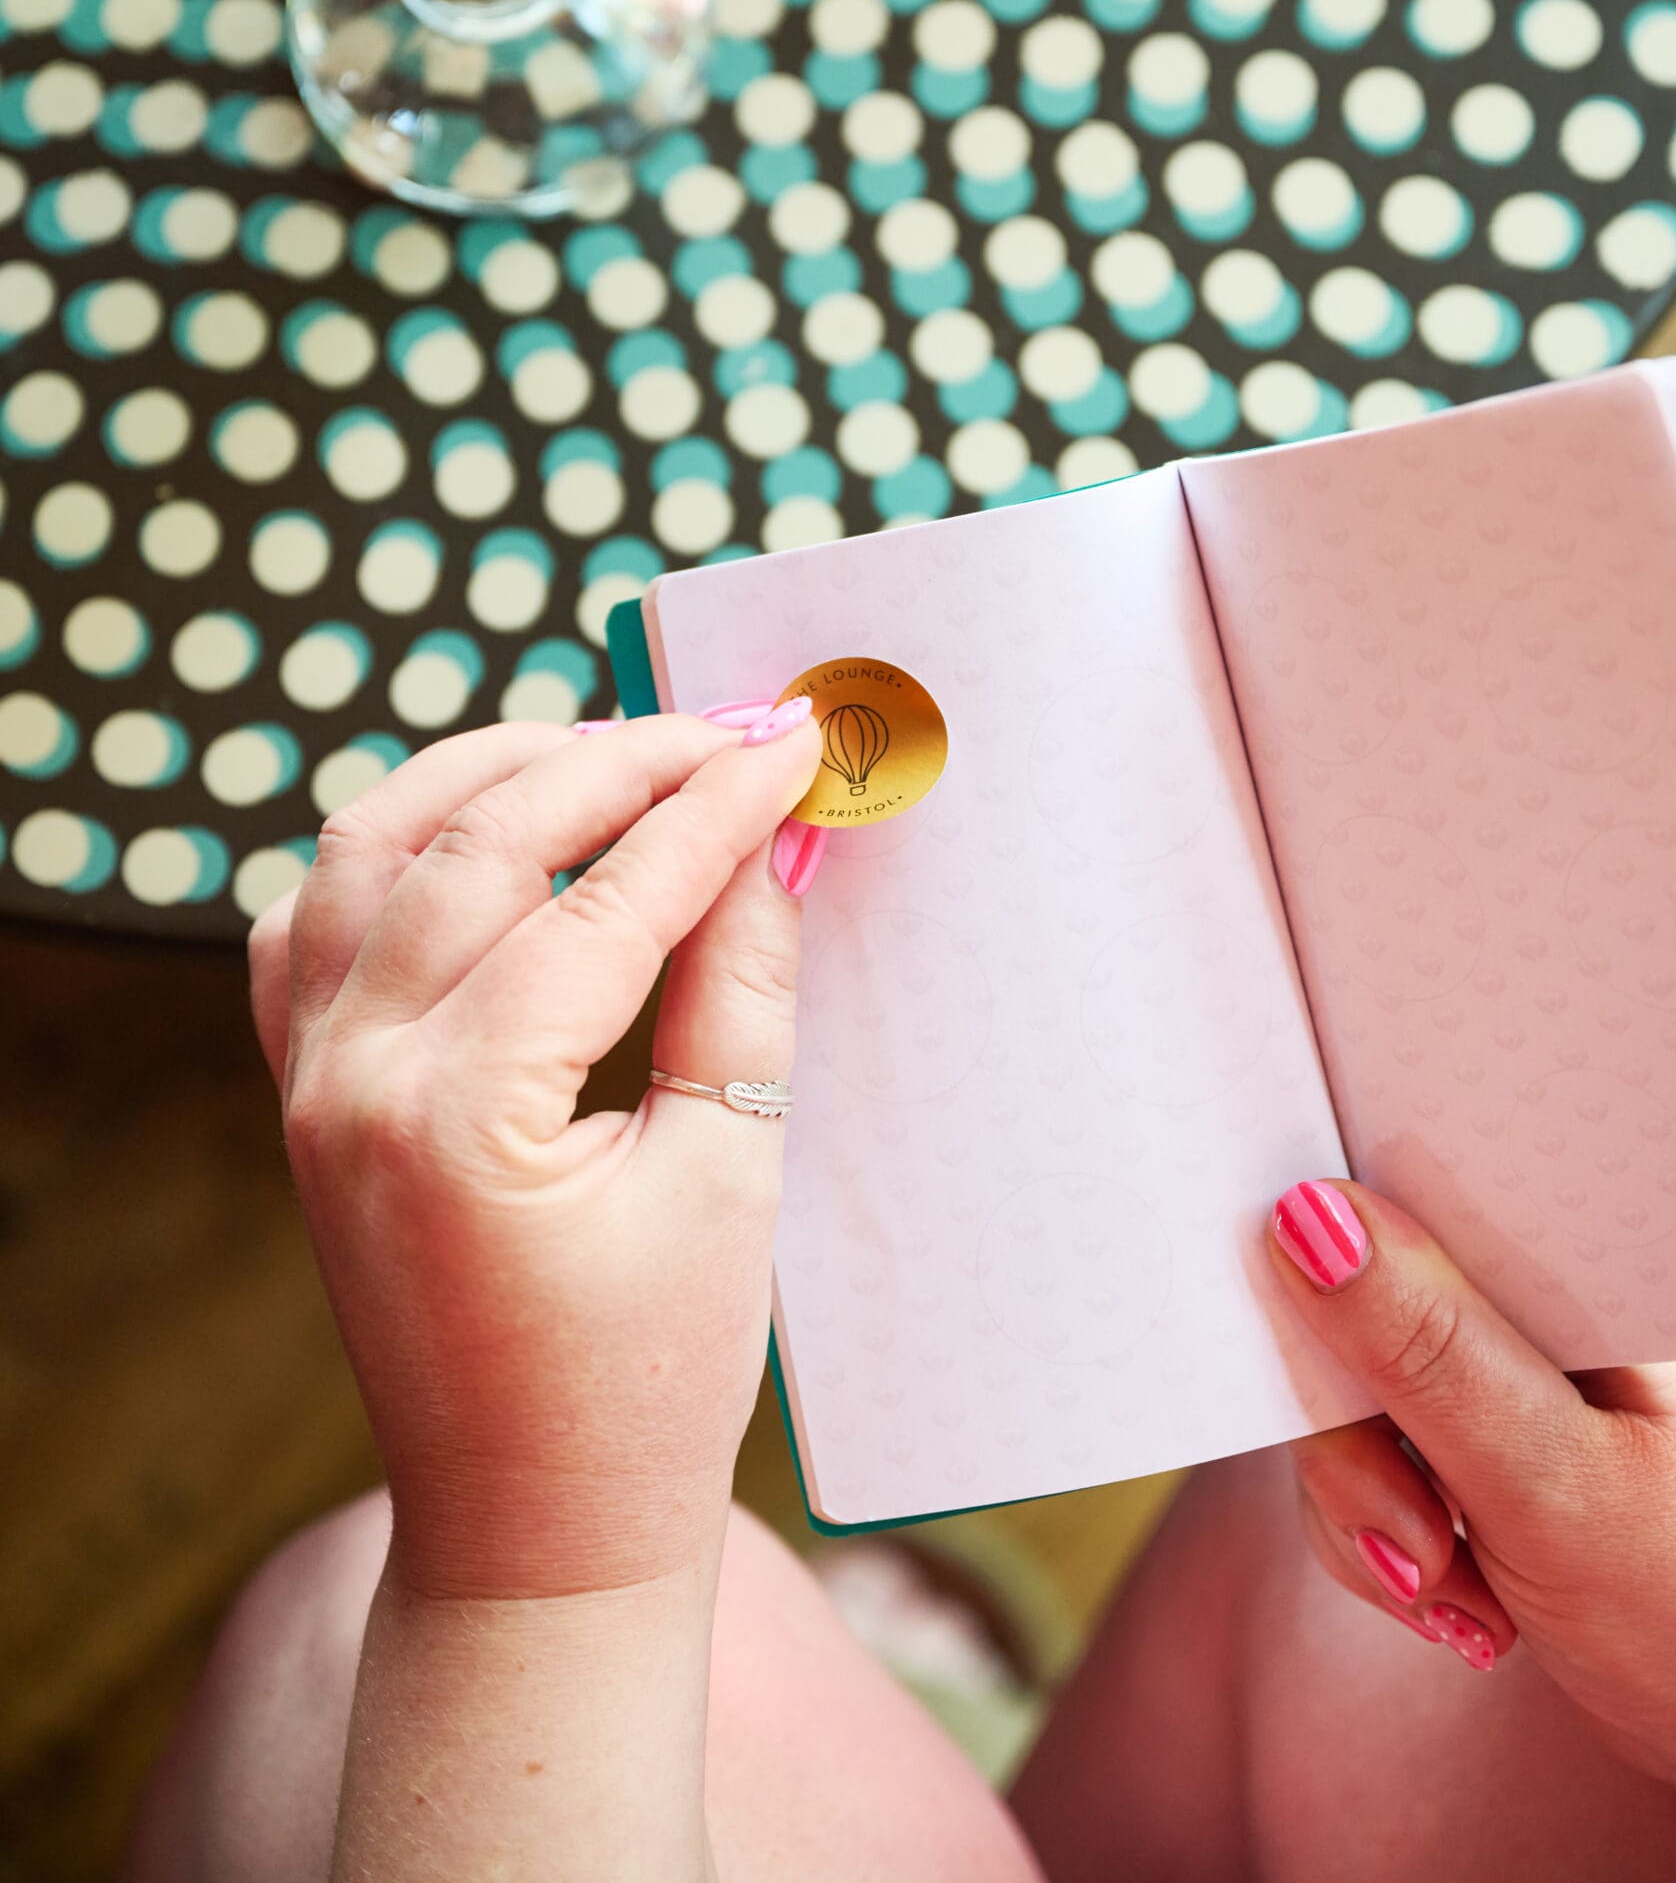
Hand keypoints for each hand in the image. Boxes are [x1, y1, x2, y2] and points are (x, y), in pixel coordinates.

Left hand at [248, 706, 821, 1601]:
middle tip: (726, 729)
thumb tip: (764, 837)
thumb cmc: (651, 1385)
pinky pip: (308, 923)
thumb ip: (739, 985)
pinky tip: (478, 834)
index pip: (604, 899)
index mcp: (459, 1117)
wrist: (532, 1530)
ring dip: (487, 774)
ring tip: (609, 748)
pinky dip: (388, 851)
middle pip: (480, 841)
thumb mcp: (728, 1176)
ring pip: (369, 847)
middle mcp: (355, 1081)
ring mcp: (307, 1086)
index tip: (789, 739)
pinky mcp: (301, 1098)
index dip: (711, 806)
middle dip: (617, 761)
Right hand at [1270, 1178, 1675, 1809]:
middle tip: (1419, 1540)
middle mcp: (1542, 1300)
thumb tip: (1308, 1214)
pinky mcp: (1471, 1433)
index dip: (1349, 1230)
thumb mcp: (1555, 1488)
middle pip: (1363, 1296)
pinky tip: (1457, 1600)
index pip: (1435, 1181)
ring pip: (1347, 1388)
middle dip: (1354, 1438)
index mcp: (1591, 1267)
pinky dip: (1378, 1538)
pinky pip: (1359, 1456)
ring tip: (1452, 1591)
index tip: (1310, 1320)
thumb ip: (1432, 1355)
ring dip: (1368, 1506)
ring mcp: (1503, 1368)